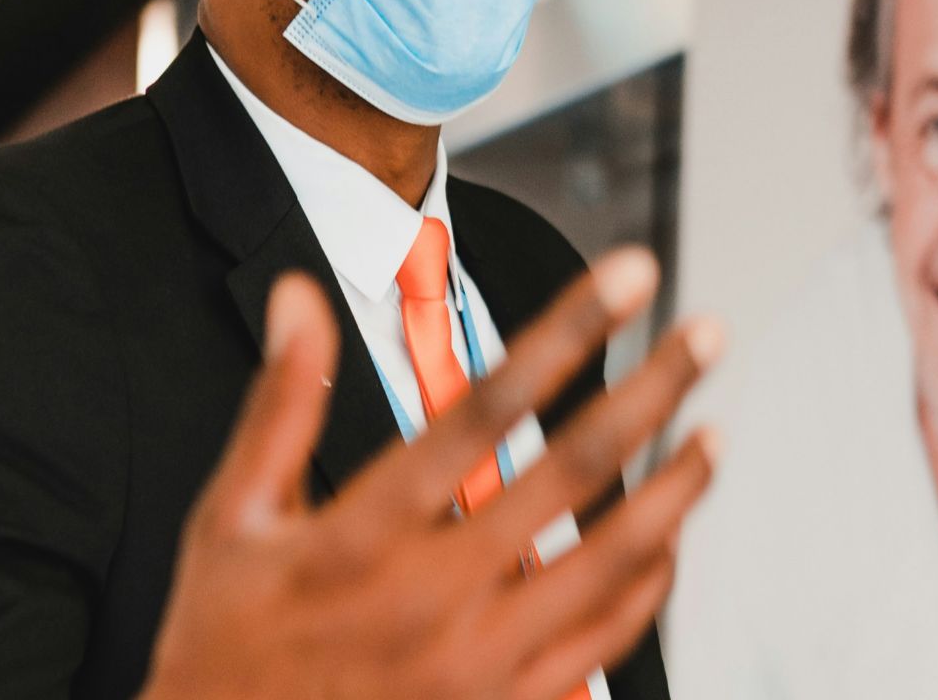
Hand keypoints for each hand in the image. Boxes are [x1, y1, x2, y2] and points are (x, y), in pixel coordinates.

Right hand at [139, 248, 720, 699]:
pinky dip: (648, 585)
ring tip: (711, 433)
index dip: (566, 331)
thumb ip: (279, 403)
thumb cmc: (226, 643)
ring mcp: (479, 659)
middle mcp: (433, 594)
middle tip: (703, 335)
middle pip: (572, 470)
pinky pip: (603, 641)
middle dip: (651, 390)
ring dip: (675, 490)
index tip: (623, 278)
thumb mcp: (232, 515)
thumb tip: (300, 299)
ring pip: (611, 560)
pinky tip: (667, 542)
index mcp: (363, 532)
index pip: (484, 406)